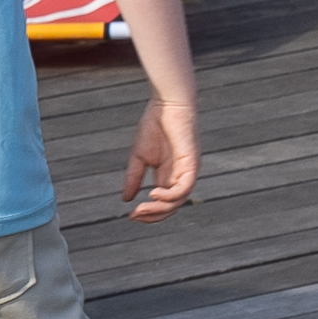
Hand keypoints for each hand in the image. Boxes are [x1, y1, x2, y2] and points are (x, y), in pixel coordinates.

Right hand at [121, 93, 199, 220]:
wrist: (167, 102)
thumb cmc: (155, 125)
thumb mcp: (139, 156)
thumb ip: (134, 178)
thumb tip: (126, 200)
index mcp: (170, 175)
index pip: (164, 203)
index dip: (149, 213)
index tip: (131, 216)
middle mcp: (181, 175)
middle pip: (172, 206)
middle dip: (154, 215)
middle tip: (135, 215)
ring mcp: (188, 170)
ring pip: (179, 200)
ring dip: (160, 209)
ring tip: (142, 208)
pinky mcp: (191, 162)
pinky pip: (185, 186)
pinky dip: (171, 195)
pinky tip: (153, 194)